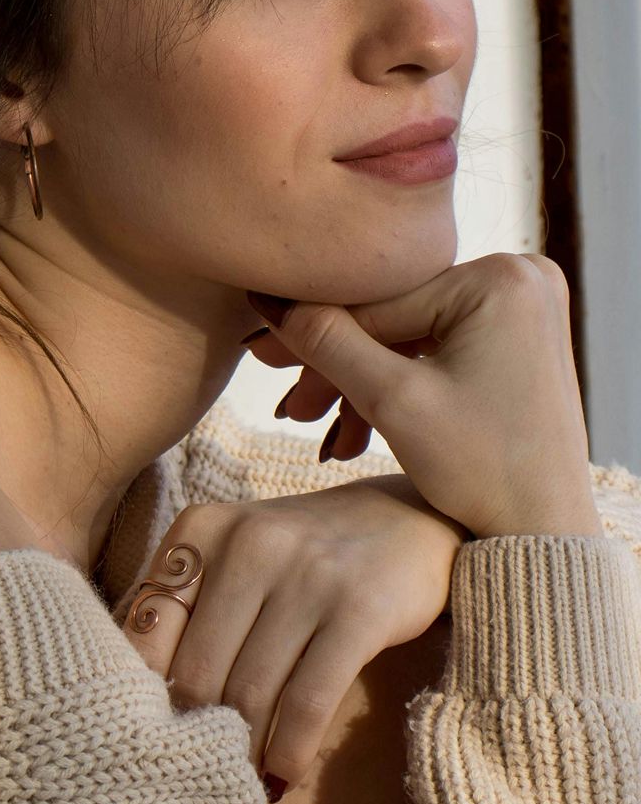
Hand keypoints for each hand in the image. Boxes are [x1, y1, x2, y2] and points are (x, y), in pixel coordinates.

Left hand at [120, 474, 467, 793]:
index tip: (152, 732)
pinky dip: (290, 750)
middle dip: (196, 733)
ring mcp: (308, 574)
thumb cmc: (305, 555)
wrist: (413, 521)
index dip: (144, 692)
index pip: (148, 628)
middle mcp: (251, 542)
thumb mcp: (238, 555)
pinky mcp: (361, 610)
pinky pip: (308, 700)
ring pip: (251, 692)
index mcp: (203, 527)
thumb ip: (187, 605)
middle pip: (199, 670)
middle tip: (196, 774)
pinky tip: (283, 774)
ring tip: (237, 784)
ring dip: (242, 752)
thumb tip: (130, 696)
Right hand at [244, 254, 602, 539]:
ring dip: (364, 382)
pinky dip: (401, 382)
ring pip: (409, 334)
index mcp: (501, 277)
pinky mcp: (519, 333)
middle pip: (394, 317)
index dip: (313, 335)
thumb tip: (268, 301)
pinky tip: (361, 426)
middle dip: (339, 367)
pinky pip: (437, 346)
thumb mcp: (392, 400)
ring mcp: (524, 304)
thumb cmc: (482, 468)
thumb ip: (327, 342)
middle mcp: (521, 275)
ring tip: (325, 432)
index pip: (379, 302)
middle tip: (293, 407)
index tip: (258, 353)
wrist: (544, 528)